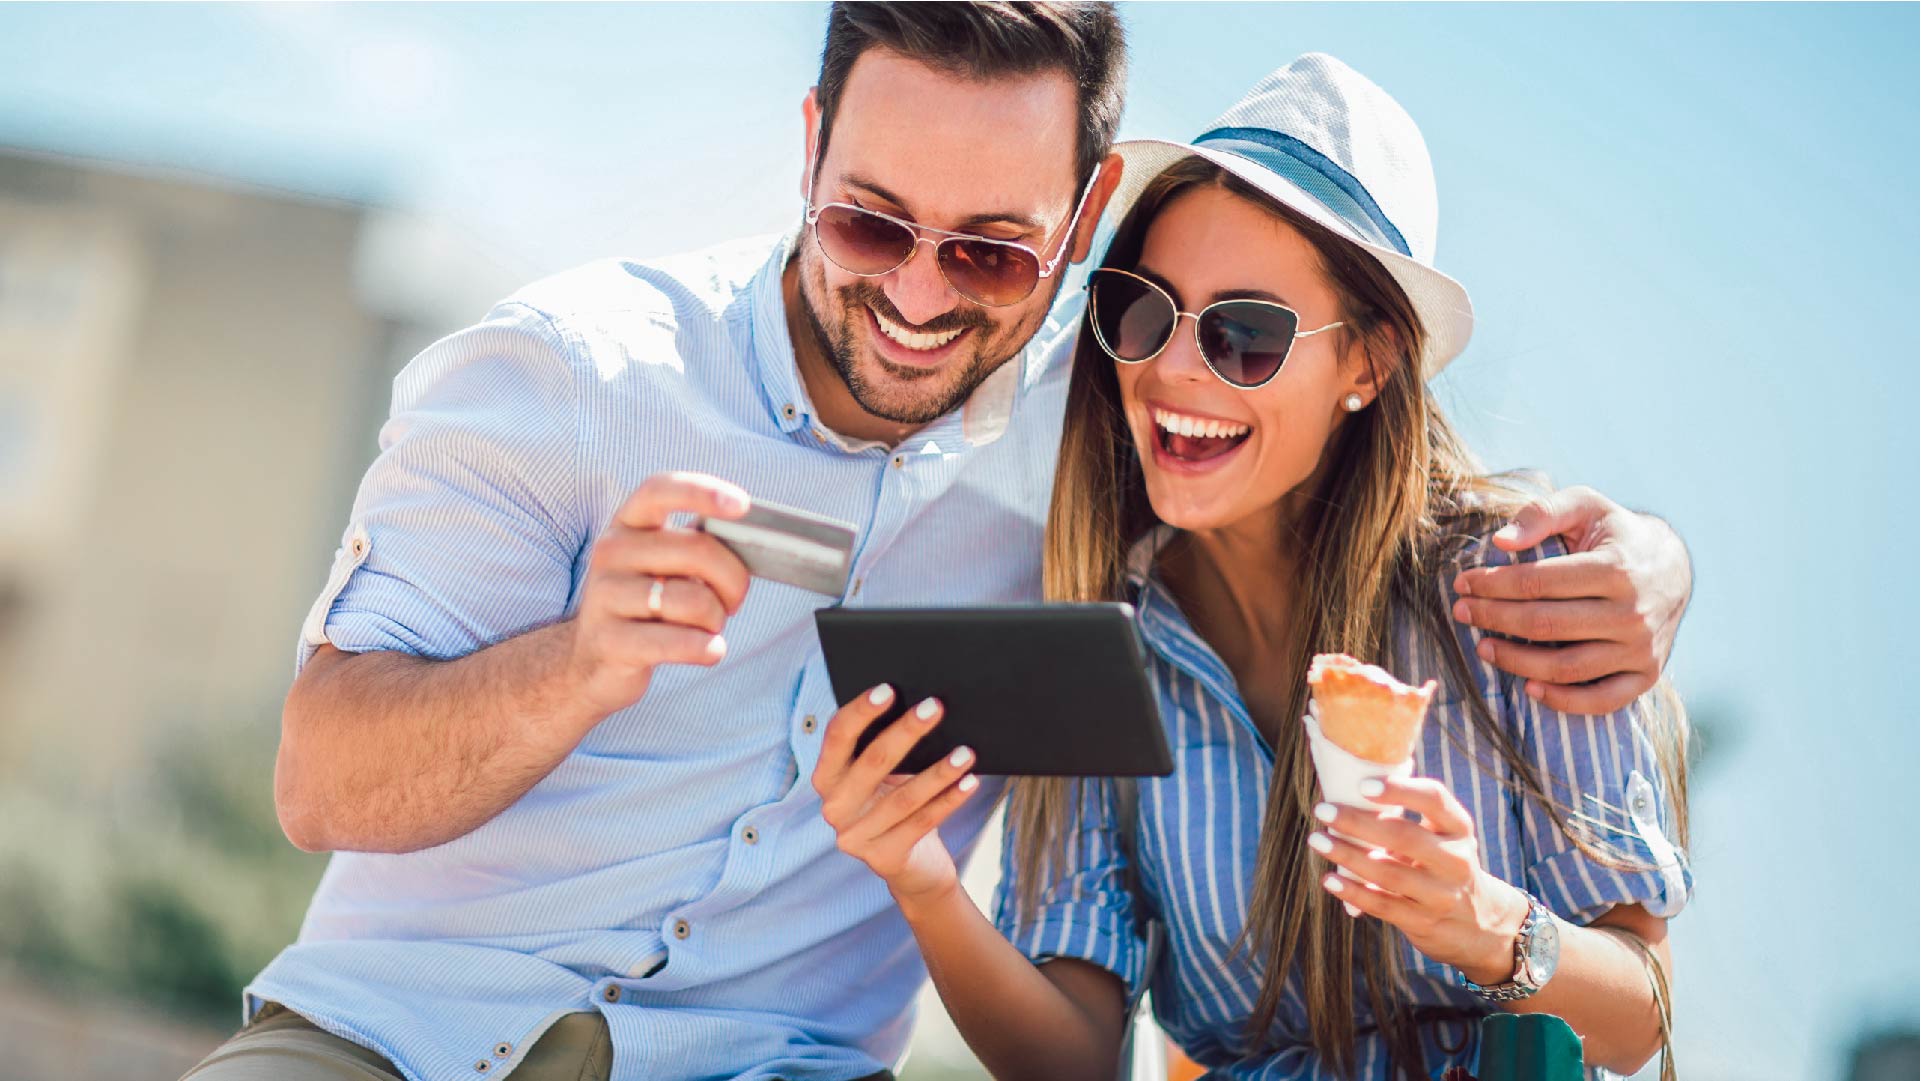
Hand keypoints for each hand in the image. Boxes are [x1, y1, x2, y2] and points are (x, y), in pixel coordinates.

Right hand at [566, 472, 753, 718]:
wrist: (592, 660)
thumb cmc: (645, 605)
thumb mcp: (661, 566)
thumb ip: (695, 547)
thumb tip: (747, 542)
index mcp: (627, 524)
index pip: (660, 490)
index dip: (701, 492)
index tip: (742, 505)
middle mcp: (610, 552)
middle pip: (698, 551)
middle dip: (734, 581)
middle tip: (733, 601)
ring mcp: (606, 596)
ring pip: (696, 601)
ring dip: (716, 620)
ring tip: (707, 628)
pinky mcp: (611, 642)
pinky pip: (682, 642)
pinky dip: (708, 649)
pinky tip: (710, 650)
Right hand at [812, 685, 980, 903]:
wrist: (912, 866)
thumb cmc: (898, 804)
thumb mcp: (885, 778)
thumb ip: (888, 748)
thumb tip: (923, 705)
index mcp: (827, 778)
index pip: (837, 737)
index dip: (861, 712)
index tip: (888, 689)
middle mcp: (834, 808)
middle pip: (872, 762)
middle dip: (907, 732)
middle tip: (935, 707)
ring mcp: (856, 837)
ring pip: (904, 797)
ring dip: (939, 771)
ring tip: (966, 752)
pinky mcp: (884, 859)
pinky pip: (922, 822)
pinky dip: (949, 800)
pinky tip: (969, 783)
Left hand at [1308, 777, 1530, 985]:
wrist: (1477, 923)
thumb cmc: (1442, 863)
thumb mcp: (1442, 835)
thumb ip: (1410, 811)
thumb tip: (1351, 780)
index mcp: (1458, 828)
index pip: (1434, 799)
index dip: (1399, 790)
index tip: (1363, 784)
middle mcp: (1455, 860)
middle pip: (1404, 836)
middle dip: (1358, 822)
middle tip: (1322, 810)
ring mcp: (1441, 894)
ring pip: (1389, 872)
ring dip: (1347, 856)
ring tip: (1317, 840)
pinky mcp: (1423, 922)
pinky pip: (1383, 905)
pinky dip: (1353, 892)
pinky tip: (1329, 880)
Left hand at [1451, 485, 1692, 713]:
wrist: (1673, 568)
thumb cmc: (1616, 534)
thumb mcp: (1586, 505)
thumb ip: (1542, 513)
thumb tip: (1499, 541)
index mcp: (1616, 568)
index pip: (1537, 582)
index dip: (1492, 584)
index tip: (1463, 583)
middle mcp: (1633, 612)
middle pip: (1545, 625)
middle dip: (1493, 618)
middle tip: (1461, 612)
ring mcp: (1642, 648)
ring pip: (1567, 667)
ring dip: (1515, 661)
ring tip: (1482, 647)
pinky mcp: (1647, 674)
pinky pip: (1602, 699)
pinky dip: (1564, 701)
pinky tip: (1529, 687)